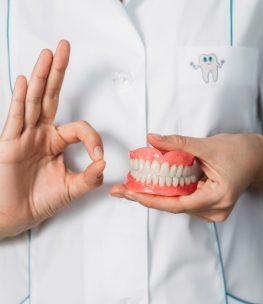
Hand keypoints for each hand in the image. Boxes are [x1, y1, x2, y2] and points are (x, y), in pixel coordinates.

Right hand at [0, 40, 105, 237]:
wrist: (17, 215)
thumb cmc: (41, 200)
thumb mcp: (71, 189)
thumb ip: (89, 178)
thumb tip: (103, 164)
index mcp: (57, 142)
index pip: (80, 128)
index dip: (92, 139)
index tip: (98, 157)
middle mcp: (41, 133)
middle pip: (50, 98)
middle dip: (57, 73)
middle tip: (64, 48)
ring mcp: (25, 136)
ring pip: (33, 102)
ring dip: (40, 77)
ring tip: (47, 55)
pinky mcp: (10, 143)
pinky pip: (16, 119)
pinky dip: (19, 100)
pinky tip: (22, 82)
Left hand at [111, 133, 262, 221]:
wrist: (258, 158)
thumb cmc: (241, 152)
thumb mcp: (207, 145)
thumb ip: (178, 143)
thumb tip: (152, 139)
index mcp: (217, 197)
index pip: (178, 204)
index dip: (152, 200)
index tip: (131, 194)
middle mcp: (214, 209)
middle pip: (174, 205)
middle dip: (147, 197)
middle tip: (122, 189)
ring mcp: (211, 209)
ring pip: (176, 203)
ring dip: (154, 194)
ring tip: (131, 186)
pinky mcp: (207, 204)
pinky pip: (182, 199)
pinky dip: (166, 191)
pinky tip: (150, 185)